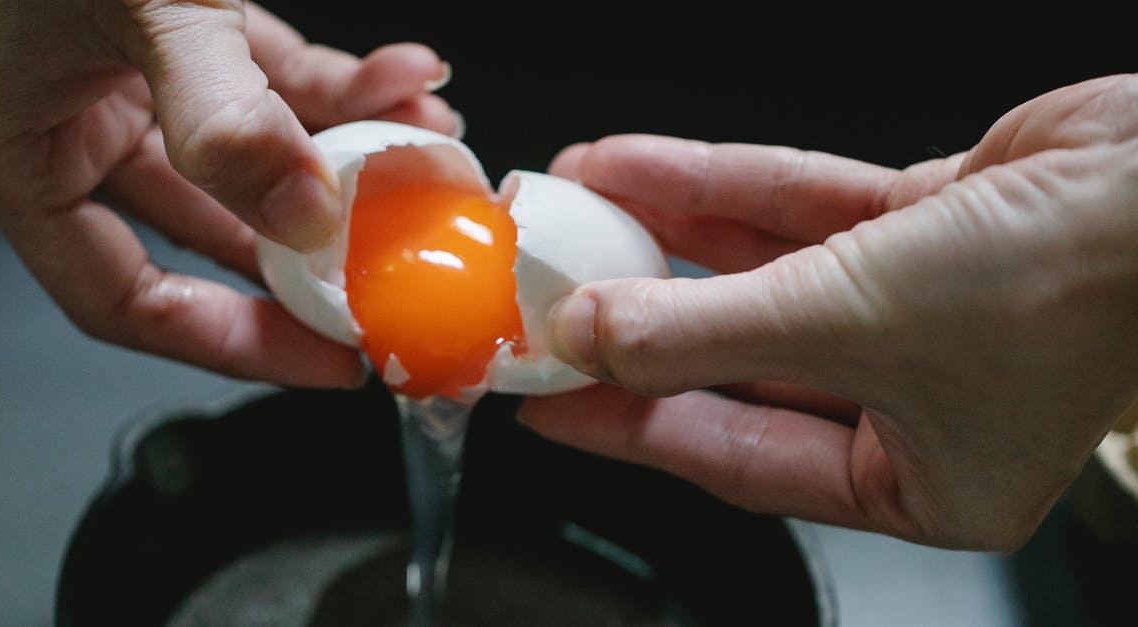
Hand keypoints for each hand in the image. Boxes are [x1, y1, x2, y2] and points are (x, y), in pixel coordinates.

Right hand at [0, 1, 456, 386]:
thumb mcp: (133, 8)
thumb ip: (221, 116)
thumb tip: (307, 214)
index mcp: (16, 152)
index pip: (122, 299)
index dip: (226, 343)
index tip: (323, 358)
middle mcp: (72, 123)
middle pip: (209, 234)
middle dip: (314, 251)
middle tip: (397, 273)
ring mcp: (128, 73)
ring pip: (253, 151)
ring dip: (346, 157)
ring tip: (430, 159)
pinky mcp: (177, 25)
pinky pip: (269, 73)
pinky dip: (337, 82)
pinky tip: (405, 78)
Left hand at [520, 74, 1137, 550]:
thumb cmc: (1067, 286)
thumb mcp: (848, 324)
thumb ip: (705, 334)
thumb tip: (595, 336)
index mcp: (920, 481)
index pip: (736, 456)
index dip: (632, 422)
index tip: (553, 401)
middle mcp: (918, 400)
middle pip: (739, 360)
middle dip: (639, 317)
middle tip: (552, 299)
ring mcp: (921, 309)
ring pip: (762, 276)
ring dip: (667, 238)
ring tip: (582, 207)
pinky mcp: (923, 229)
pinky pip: (800, 213)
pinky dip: (724, 193)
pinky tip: (645, 170)